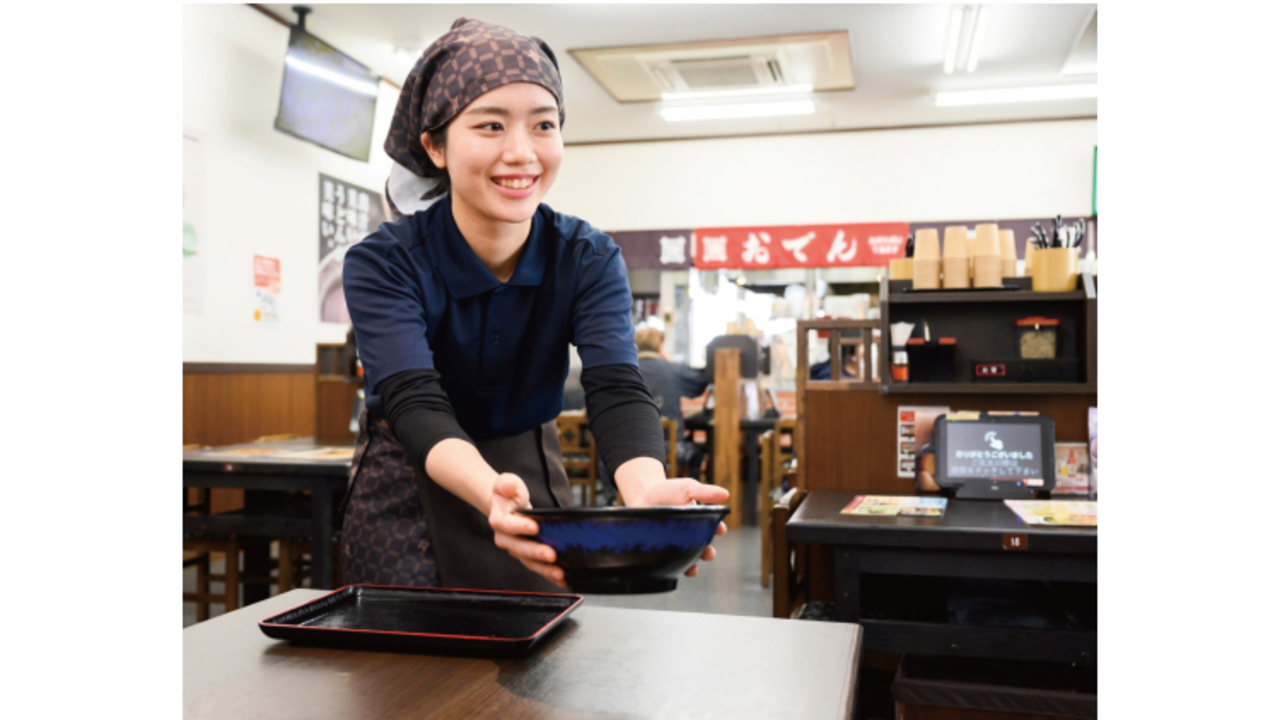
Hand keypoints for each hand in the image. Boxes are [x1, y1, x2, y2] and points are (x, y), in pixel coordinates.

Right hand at [487, 473, 565, 587]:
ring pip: (529, 562)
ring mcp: (516, 550)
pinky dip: (549, 574)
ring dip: (544, 569)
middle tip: (551, 555)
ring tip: (560, 573)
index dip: (520, 526)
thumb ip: (507, 483)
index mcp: (499, 520)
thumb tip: (510, 487)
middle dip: (535, 552)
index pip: (507, 524)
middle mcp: (506, 539)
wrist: (507, 506)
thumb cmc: (509, 494)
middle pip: (519, 548)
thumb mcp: (506, 482)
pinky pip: (538, 567)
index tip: (535, 527)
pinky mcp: (527, 557)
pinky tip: (564, 579)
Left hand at [627, 479, 728, 577]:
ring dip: (692, 566)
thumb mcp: (687, 488)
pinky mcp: (661, 549)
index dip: (718, 529)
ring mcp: (675, 543)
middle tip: (709, 553)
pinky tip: (673, 570)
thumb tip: (726, 494)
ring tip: (693, 569)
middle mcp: (690, 535)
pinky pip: (669, 561)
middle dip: (708, 553)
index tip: (720, 529)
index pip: (713, 527)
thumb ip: (704, 492)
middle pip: (702, 547)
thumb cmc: (667, 490)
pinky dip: (673, 568)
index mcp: (699, 520)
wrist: (642, 494)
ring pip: (687, 558)